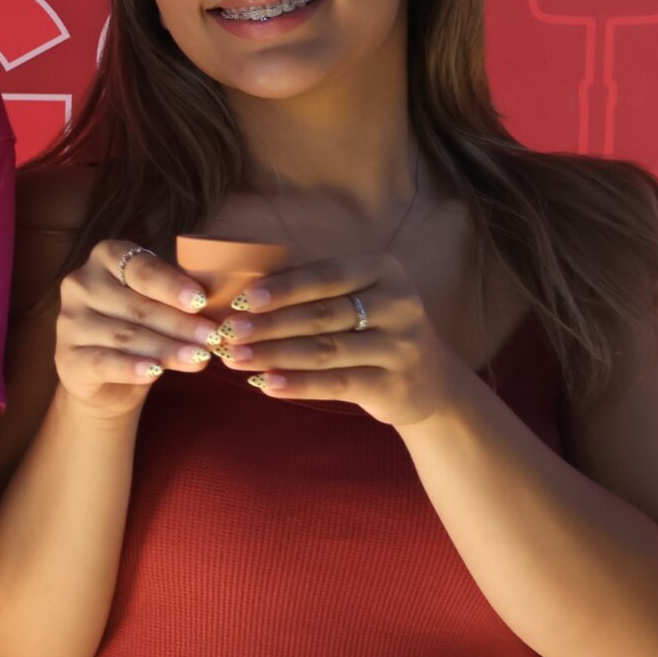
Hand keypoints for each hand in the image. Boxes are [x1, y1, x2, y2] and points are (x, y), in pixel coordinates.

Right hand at [52, 240, 221, 421]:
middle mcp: (80, 284)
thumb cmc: (140, 325)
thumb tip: (213, 307)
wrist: (107, 375)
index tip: (201, 301)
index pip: (140, 269)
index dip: (172, 285)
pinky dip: (131, 368)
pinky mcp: (67, 357)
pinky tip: (154, 373)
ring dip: (167, 349)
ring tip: (200, 359)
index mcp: (104, 258)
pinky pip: (104, 362)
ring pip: (125, 336)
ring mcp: (70, 322)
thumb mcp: (156, 301)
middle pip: (137, 306)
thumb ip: (176, 297)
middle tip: (213, 337)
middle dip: (180, 324)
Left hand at [219, 253, 474, 426]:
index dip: (282, 288)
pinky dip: (298, 384)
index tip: (241, 300)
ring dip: (273, 355)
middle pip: (321, 315)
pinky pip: (337, 384)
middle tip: (226, 332)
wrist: (431, 381)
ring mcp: (402, 347)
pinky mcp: (396, 385)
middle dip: (268, 325)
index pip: (325, 276)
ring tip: (233, 359)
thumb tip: (242, 289)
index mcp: (384, 271)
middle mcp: (400, 304)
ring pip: (325, 350)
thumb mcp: (354, 298)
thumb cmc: (371, 329)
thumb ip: (311, 289)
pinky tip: (264, 384)